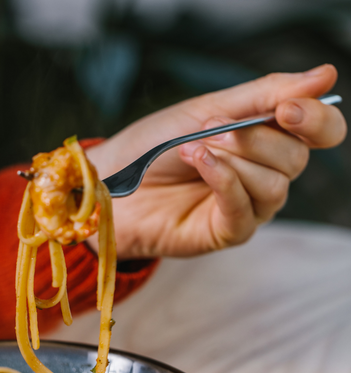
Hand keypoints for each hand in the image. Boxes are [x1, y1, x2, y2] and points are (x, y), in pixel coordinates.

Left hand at [85, 64, 346, 259]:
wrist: (111, 182)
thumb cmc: (152, 147)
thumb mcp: (205, 110)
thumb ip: (262, 95)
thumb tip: (324, 76)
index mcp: (264, 140)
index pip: (318, 131)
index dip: (314, 118)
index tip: (288, 108)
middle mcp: (262, 174)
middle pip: (296, 158)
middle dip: (254, 138)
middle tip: (210, 128)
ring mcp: (246, 206)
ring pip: (276, 185)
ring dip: (235, 159)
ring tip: (192, 147)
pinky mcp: (226, 232)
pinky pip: (245, 209)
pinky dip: (225, 180)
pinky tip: (200, 162)